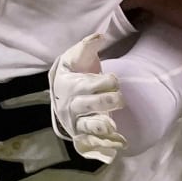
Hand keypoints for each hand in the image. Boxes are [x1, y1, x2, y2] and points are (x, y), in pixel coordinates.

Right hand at [48, 35, 126, 163]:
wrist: (61, 96)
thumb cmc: (73, 73)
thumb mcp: (75, 57)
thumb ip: (86, 46)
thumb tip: (100, 35)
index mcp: (70, 85)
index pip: (89, 84)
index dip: (106, 81)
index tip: (114, 80)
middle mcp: (73, 105)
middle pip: (90, 105)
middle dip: (107, 101)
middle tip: (120, 99)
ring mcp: (78, 122)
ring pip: (89, 126)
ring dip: (102, 126)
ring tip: (112, 126)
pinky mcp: (84, 135)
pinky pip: (94, 142)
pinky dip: (106, 145)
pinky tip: (120, 144)